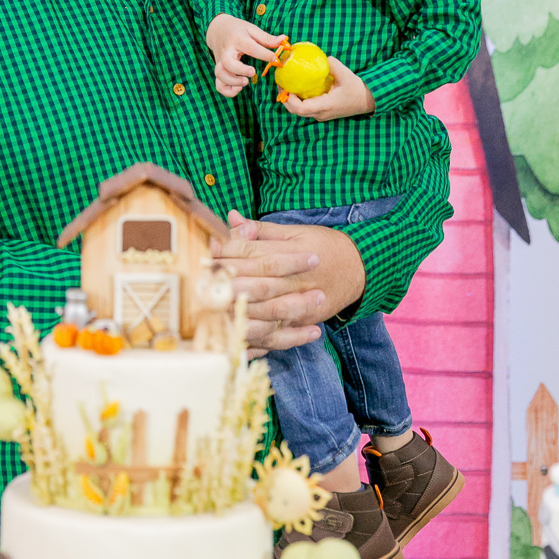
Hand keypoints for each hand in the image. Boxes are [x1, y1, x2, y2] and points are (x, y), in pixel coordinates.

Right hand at [205, 14, 285, 98]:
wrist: (217, 30)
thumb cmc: (238, 30)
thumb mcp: (251, 29)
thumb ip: (267, 38)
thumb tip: (284, 39)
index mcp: (237, 39)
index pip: (249, 47)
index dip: (263, 54)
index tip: (275, 59)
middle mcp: (226, 51)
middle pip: (227, 62)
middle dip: (240, 70)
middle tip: (252, 72)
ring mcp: (220, 62)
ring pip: (220, 74)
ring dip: (233, 81)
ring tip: (246, 81)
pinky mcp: (219, 71)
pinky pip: (219, 85)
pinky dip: (227, 90)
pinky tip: (239, 88)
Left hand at [214, 210, 366, 354]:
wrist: (361, 268)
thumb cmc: (324, 244)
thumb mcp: (295, 231)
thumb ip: (262, 229)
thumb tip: (232, 218)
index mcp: (288, 253)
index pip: (250, 253)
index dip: (224, 254)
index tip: (201, 254)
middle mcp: (293, 280)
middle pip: (253, 284)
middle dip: (225, 286)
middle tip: (197, 286)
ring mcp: (299, 304)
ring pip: (264, 314)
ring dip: (238, 315)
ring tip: (211, 314)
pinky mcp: (304, 321)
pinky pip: (279, 335)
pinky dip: (259, 340)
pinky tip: (236, 340)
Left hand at [281, 56, 375, 120]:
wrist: (368, 101)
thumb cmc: (357, 89)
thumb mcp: (346, 74)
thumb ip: (332, 65)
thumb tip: (321, 57)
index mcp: (324, 106)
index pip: (300, 109)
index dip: (289, 99)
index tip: (286, 85)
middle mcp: (320, 114)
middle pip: (295, 111)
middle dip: (285, 98)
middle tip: (281, 82)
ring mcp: (320, 115)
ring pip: (299, 111)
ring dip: (290, 99)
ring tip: (286, 83)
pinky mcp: (321, 112)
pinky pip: (305, 108)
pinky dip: (297, 99)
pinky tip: (297, 86)